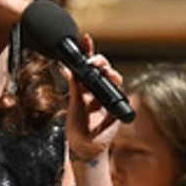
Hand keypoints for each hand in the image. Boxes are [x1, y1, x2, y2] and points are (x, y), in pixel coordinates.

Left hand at [63, 35, 123, 164]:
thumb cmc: (78, 128)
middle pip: (103, 68)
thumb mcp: (74, 105)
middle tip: (93, 61)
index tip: (85, 38)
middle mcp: (98, 90)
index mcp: (85, 88)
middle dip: (100, 61)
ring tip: (103, 71)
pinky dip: (115, 89)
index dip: (88, 51)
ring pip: (114, 79)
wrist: (86, 147)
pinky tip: (111, 84)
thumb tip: (66, 67)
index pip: (87, 66)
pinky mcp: (117, 108)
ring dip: (109, 73)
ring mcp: (109, 98)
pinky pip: (120, 95)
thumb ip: (74, 87)